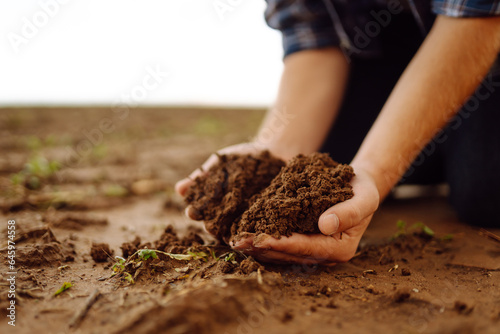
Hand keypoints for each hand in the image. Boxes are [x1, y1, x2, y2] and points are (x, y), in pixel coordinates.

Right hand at [175, 142, 268, 222]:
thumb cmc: (241, 159)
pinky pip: (256, 227)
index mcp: (211, 202)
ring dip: (231, 231)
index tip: (192, 211)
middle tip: (210, 225)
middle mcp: (225, 214)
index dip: (195, 211)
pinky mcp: (263, 219)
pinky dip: (253, 228)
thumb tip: (179, 189)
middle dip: (211, 225)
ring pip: (234, 229)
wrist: (271, 154)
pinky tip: (251, 228)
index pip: (198, 211)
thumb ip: (202, 176)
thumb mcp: (220, 163)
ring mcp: (244, 218)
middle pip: (214, 225)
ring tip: (229, 231)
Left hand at [231, 166, 379, 264]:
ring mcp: (313, 251)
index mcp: (339, 250)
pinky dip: (263, 240)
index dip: (280, 244)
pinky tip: (245, 234)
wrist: (360, 188)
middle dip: (261, 248)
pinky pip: (281, 244)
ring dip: (258, 248)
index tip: (258, 239)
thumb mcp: (364, 199)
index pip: (305, 248)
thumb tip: (325, 225)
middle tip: (237, 243)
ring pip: (281, 253)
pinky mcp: (304, 242)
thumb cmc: (364, 192)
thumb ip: (349, 213)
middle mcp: (324, 256)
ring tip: (235, 241)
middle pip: (288, 254)